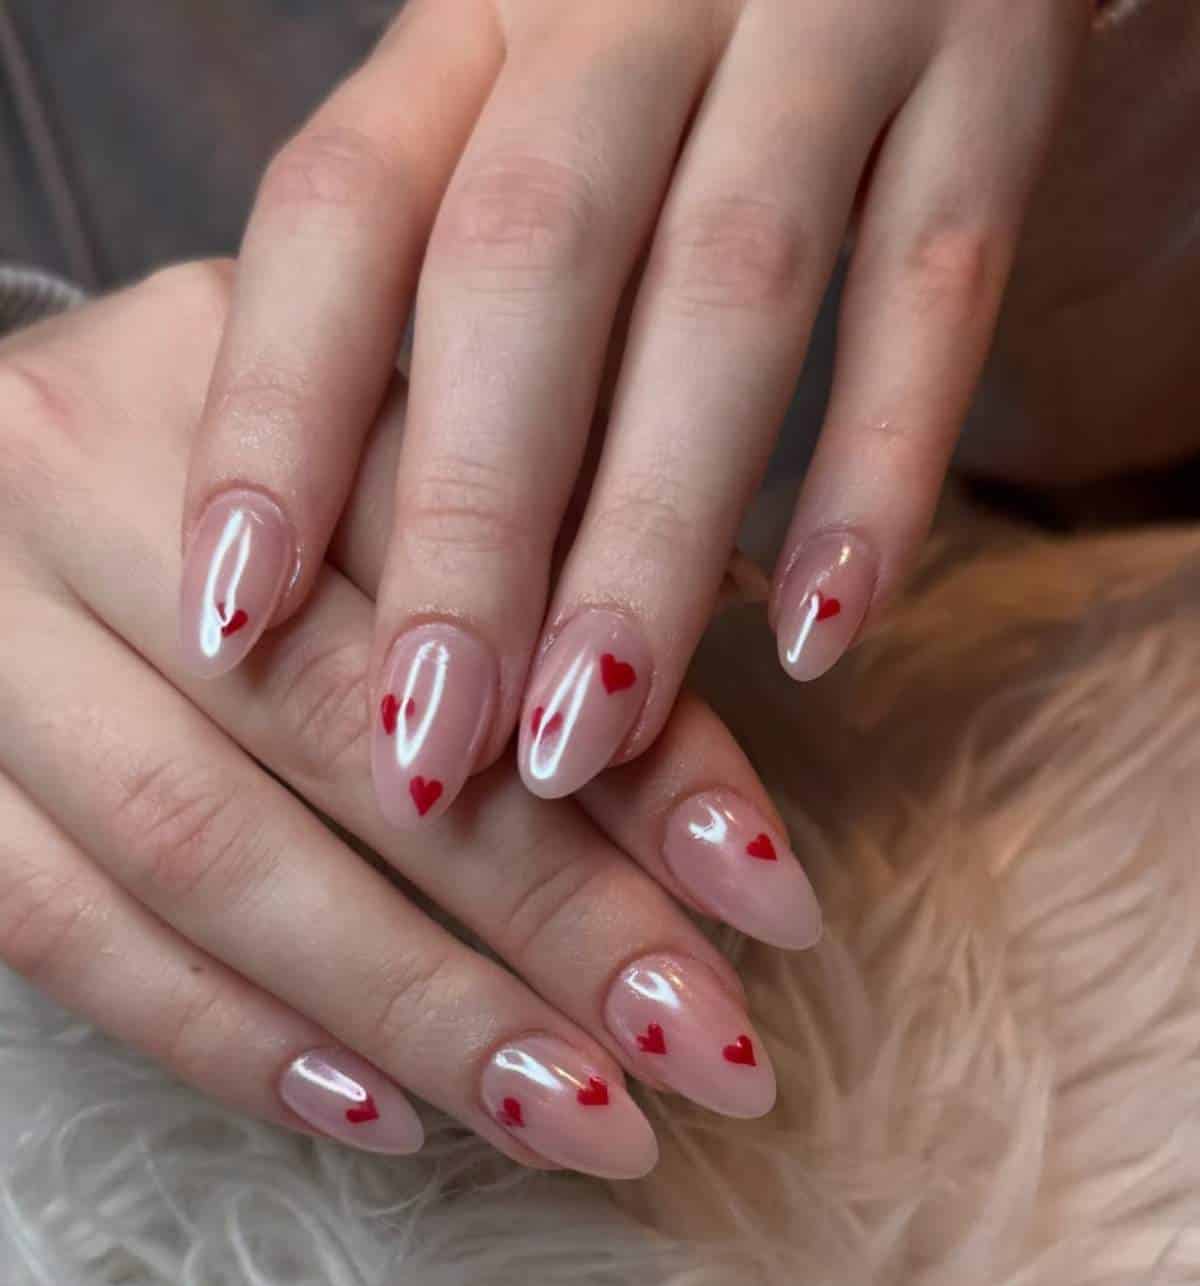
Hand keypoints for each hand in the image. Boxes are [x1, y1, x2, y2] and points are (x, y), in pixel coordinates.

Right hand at [0, 264, 820, 1178]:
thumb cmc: (245, 487)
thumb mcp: (393, 463)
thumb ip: (544, 575)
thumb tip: (744, 778)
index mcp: (241, 351)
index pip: (473, 574)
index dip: (636, 750)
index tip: (771, 899)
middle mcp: (76, 460)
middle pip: (343, 724)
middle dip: (548, 912)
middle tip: (704, 1053)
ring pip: (203, 846)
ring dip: (412, 1006)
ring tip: (579, 1117)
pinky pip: (62, 931)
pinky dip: (228, 1037)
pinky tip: (385, 1116)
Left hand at [180, 0, 1088, 826]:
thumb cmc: (681, 32)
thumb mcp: (531, 90)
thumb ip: (450, 262)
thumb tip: (367, 564)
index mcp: (483, 9)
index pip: (345, 209)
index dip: (277, 418)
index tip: (232, 621)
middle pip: (524, 266)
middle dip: (469, 528)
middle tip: (428, 747)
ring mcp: (831, 13)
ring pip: (727, 292)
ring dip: (650, 540)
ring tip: (582, 741)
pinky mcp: (999, 67)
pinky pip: (940, 286)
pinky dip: (880, 474)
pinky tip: (823, 640)